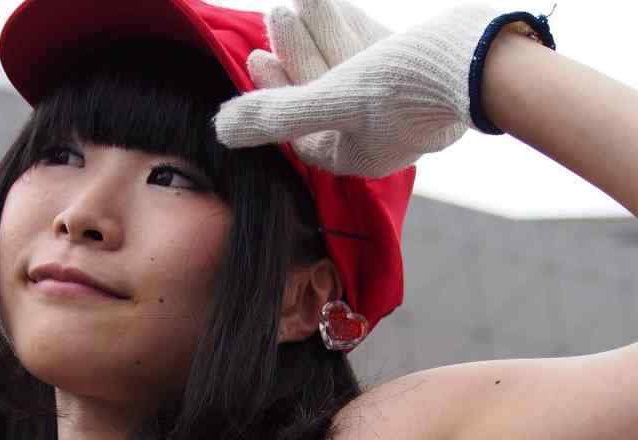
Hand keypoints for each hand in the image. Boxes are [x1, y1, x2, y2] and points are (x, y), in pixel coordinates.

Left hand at [214, 1, 503, 178]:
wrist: (488, 61)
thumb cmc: (408, 88)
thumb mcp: (331, 99)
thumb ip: (277, 115)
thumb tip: (220, 130)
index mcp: (355, 154)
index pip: (300, 130)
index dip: (273, 96)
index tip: (254, 58)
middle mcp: (377, 135)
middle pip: (321, 96)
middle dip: (295, 56)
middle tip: (271, 18)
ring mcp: (401, 104)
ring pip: (347, 68)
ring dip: (319, 34)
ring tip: (297, 1)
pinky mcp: (421, 73)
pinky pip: (373, 52)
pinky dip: (349, 28)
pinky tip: (331, 2)